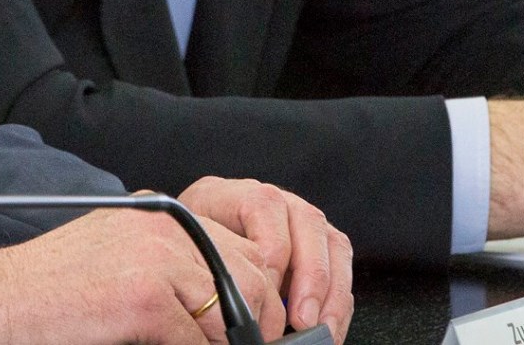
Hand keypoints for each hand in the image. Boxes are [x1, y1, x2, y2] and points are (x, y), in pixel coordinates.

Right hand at [0, 203, 271, 344]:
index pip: (240, 248)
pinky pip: (196, 342)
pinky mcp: (147, 298)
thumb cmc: (50, 286)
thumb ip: (169, 264)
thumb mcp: (118, 253)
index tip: (257, 326)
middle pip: (249, 274)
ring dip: (223, 344)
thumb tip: (218, 301)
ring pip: (229, 311)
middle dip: (255, 321)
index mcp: (160, 213)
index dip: (256, 294)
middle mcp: (165, 227)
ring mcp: (158, 259)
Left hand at [178, 176, 352, 342]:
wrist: (183, 243)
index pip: (264, 205)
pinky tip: (327, 327)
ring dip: (331, 291)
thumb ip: (213, 265)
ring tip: (321, 328)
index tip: (266, 290)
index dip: (270, 250)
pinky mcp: (316, 246)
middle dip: (311, 276)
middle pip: (308, 222)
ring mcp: (299, 221)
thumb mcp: (188, 248)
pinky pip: (339, 266)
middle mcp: (274, 202)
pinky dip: (338, 300)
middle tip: (302, 318)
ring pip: (332, 243)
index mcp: (234, 194)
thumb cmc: (185, 248)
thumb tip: (238, 302)